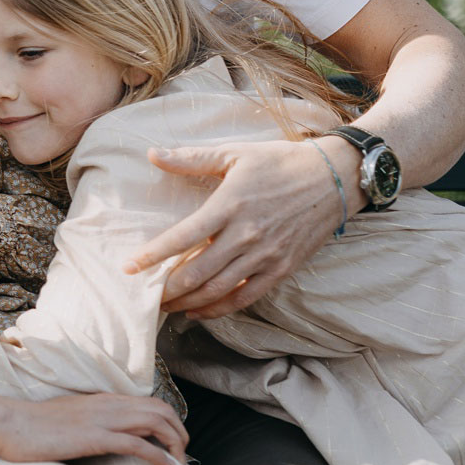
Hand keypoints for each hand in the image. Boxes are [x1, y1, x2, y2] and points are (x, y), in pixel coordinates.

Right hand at [0, 393, 188, 464]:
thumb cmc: (34, 426)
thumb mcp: (70, 418)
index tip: (172, 442)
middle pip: (160, 410)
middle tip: (183, 454)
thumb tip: (105, 435)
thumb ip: (91, 421)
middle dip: (179, 432)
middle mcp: (107, 404)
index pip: (149, 402)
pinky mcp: (94, 438)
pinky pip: (137, 444)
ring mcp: (101, 420)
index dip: (169, 421)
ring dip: (175, 443)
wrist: (10, 424)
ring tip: (180, 462)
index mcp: (102, 399)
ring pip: (155, 422)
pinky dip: (158, 456)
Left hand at [124, 138, 359, 317]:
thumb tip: (151, 153)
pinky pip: (246, 297)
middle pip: (197, 272)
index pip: (182, 237)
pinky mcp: (282, 268)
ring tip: (165, 306)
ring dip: (188, 302)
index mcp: (230, 205)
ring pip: (218, 289)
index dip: (152, 255)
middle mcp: (247, 235)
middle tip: (144, 296)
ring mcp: (266, 255)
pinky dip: (219, 309)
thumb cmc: (280, 162)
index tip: (129, 267)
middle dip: (166, 288)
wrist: (335, 178)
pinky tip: (198, 311)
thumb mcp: (235, 153)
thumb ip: (191, 159)